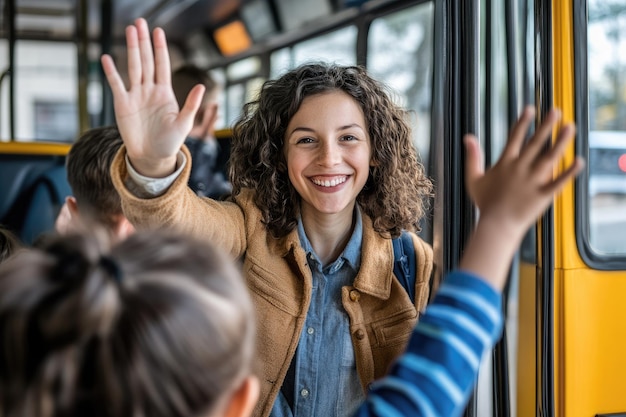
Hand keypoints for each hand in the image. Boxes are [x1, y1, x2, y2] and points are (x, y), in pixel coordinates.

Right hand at [100, 18, 204, 176]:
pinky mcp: (123, 105)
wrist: (152, 157)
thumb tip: (202, 86)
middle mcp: (150, 90)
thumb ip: (191, 105)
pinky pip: (116, 85)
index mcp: (165, 93)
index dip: (160, 48)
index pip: (163, 65)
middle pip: (147, 61)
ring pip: (133, 67)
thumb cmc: (170, 142)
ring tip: (129, 31)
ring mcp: (135, 96)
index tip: (158, 30)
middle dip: (144, 42)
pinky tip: (107, 57)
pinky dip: (111, 72)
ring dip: (132, 49)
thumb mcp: (184, 124)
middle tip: (139, 22)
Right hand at [464, 106, 583, 239]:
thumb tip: (468, 137)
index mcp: (505, 164)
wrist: (496, 225)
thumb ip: (472, 157)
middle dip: (546, 125)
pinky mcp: (543, 194)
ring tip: (570, 127)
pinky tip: (579, 160)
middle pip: (535, 143)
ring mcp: (532, 181)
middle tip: (556, 111)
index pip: (515, 138)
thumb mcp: (473, 179)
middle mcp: (520, 169)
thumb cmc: (485, 203)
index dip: (523, 122)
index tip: (530, 109)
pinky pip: (559, 181)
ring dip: (561, 141)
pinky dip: (569, 172)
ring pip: (549, 157)